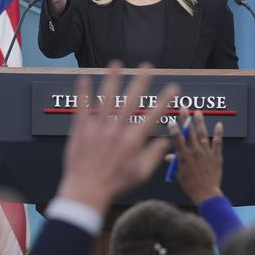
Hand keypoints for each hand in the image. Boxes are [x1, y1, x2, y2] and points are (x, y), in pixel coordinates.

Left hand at [56, 62, 178, 212]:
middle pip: (131, 101)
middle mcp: (117, 131)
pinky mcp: (81, 131)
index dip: (165, 100)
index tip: (174, 87)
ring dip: (112, 80)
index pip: (153, 115)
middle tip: (147, 66)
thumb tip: (165, 141)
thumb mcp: (140, 173)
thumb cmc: (115, 184)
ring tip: (116, 64)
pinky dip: (82, 93)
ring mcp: (98, 129)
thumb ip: (154, 155)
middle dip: (140, 81)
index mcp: (133, 141)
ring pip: (106, 99)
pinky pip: (82, 108)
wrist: (87, 191)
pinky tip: (83, 78)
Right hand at [166, 107, 223, 203]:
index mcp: (183, 156)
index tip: (171, 119)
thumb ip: (174, 163)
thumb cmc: (191, 185)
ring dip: (199, 122)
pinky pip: (218, 143)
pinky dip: (219, 134)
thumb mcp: (179, 174)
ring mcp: (206, 153)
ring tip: (198, 113)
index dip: (174, 128)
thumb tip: (168, 156)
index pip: (177, 138)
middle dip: (185, 119)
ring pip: (202, 134)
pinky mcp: (216, 157)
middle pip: (189, 132)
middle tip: (184, 108)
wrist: (206, 193)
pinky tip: (219, 125)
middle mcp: (194, 152)